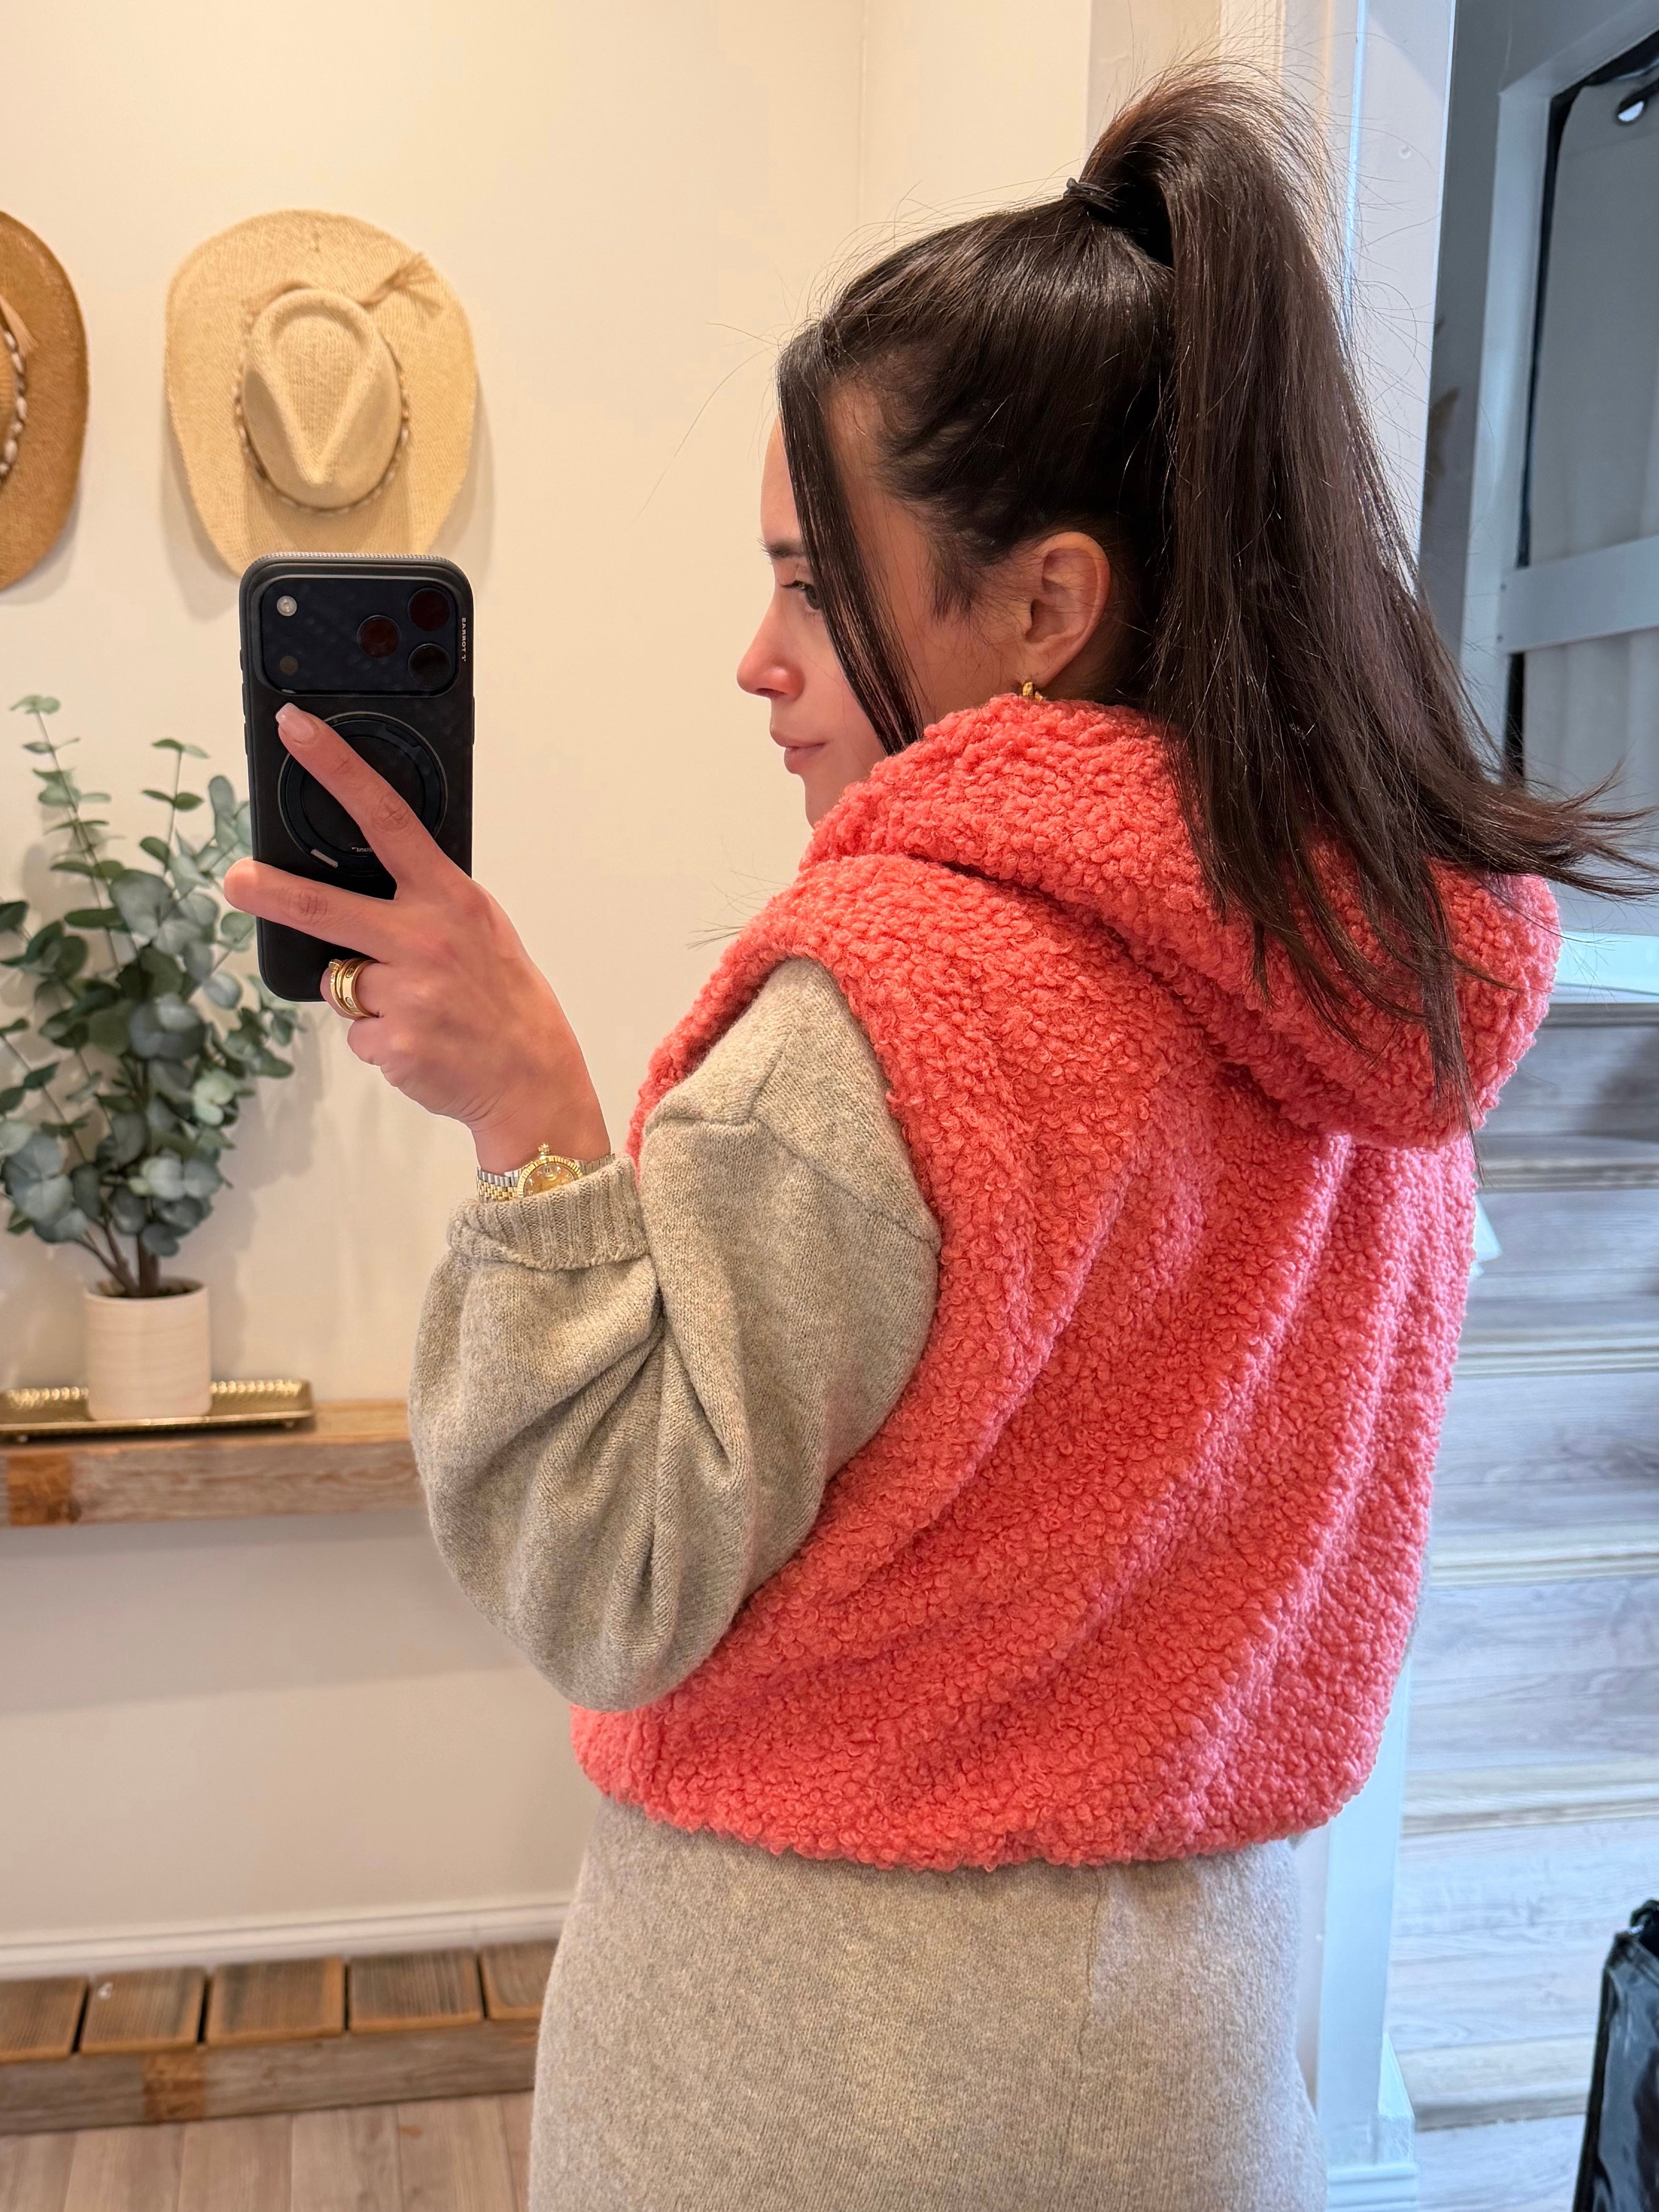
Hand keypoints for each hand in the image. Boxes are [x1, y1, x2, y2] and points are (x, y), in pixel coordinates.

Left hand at [223, 705, 609, 1170]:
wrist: (532, 1081)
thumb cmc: (506, 999)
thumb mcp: (481, 929)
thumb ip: (429, 901)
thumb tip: (366, 881)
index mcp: (450, 899)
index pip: (388, 819)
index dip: (338, 769)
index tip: (296, 731)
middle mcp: (426, 940)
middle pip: (326, 906)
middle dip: (272, 891)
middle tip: (235, 880)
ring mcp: (407, 994)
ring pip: (341, 981)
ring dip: (364, 995)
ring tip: (417, 1009)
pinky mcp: (392, 1042)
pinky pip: (357, 1032)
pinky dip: (379, 1038)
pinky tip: (419, 1041)